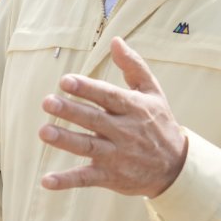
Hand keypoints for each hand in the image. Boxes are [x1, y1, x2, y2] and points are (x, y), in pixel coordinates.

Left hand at [38, 37, 187, 197]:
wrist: (176, 168)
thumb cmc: (159, 124)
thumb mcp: (153, 92)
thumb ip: (133, 66)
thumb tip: (115, 40)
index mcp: (133, 108)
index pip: (108, 96)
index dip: (87, 88)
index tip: (65, 80)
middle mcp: (124, 132)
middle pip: (94, 120)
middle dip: (71, 111)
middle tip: (48, 102)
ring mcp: (116, 156)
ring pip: (87, 147)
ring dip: (65, 140)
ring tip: (44, 132)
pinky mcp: (110, 177)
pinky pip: (86, 178)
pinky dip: (67, 181)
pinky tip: (46, 180)